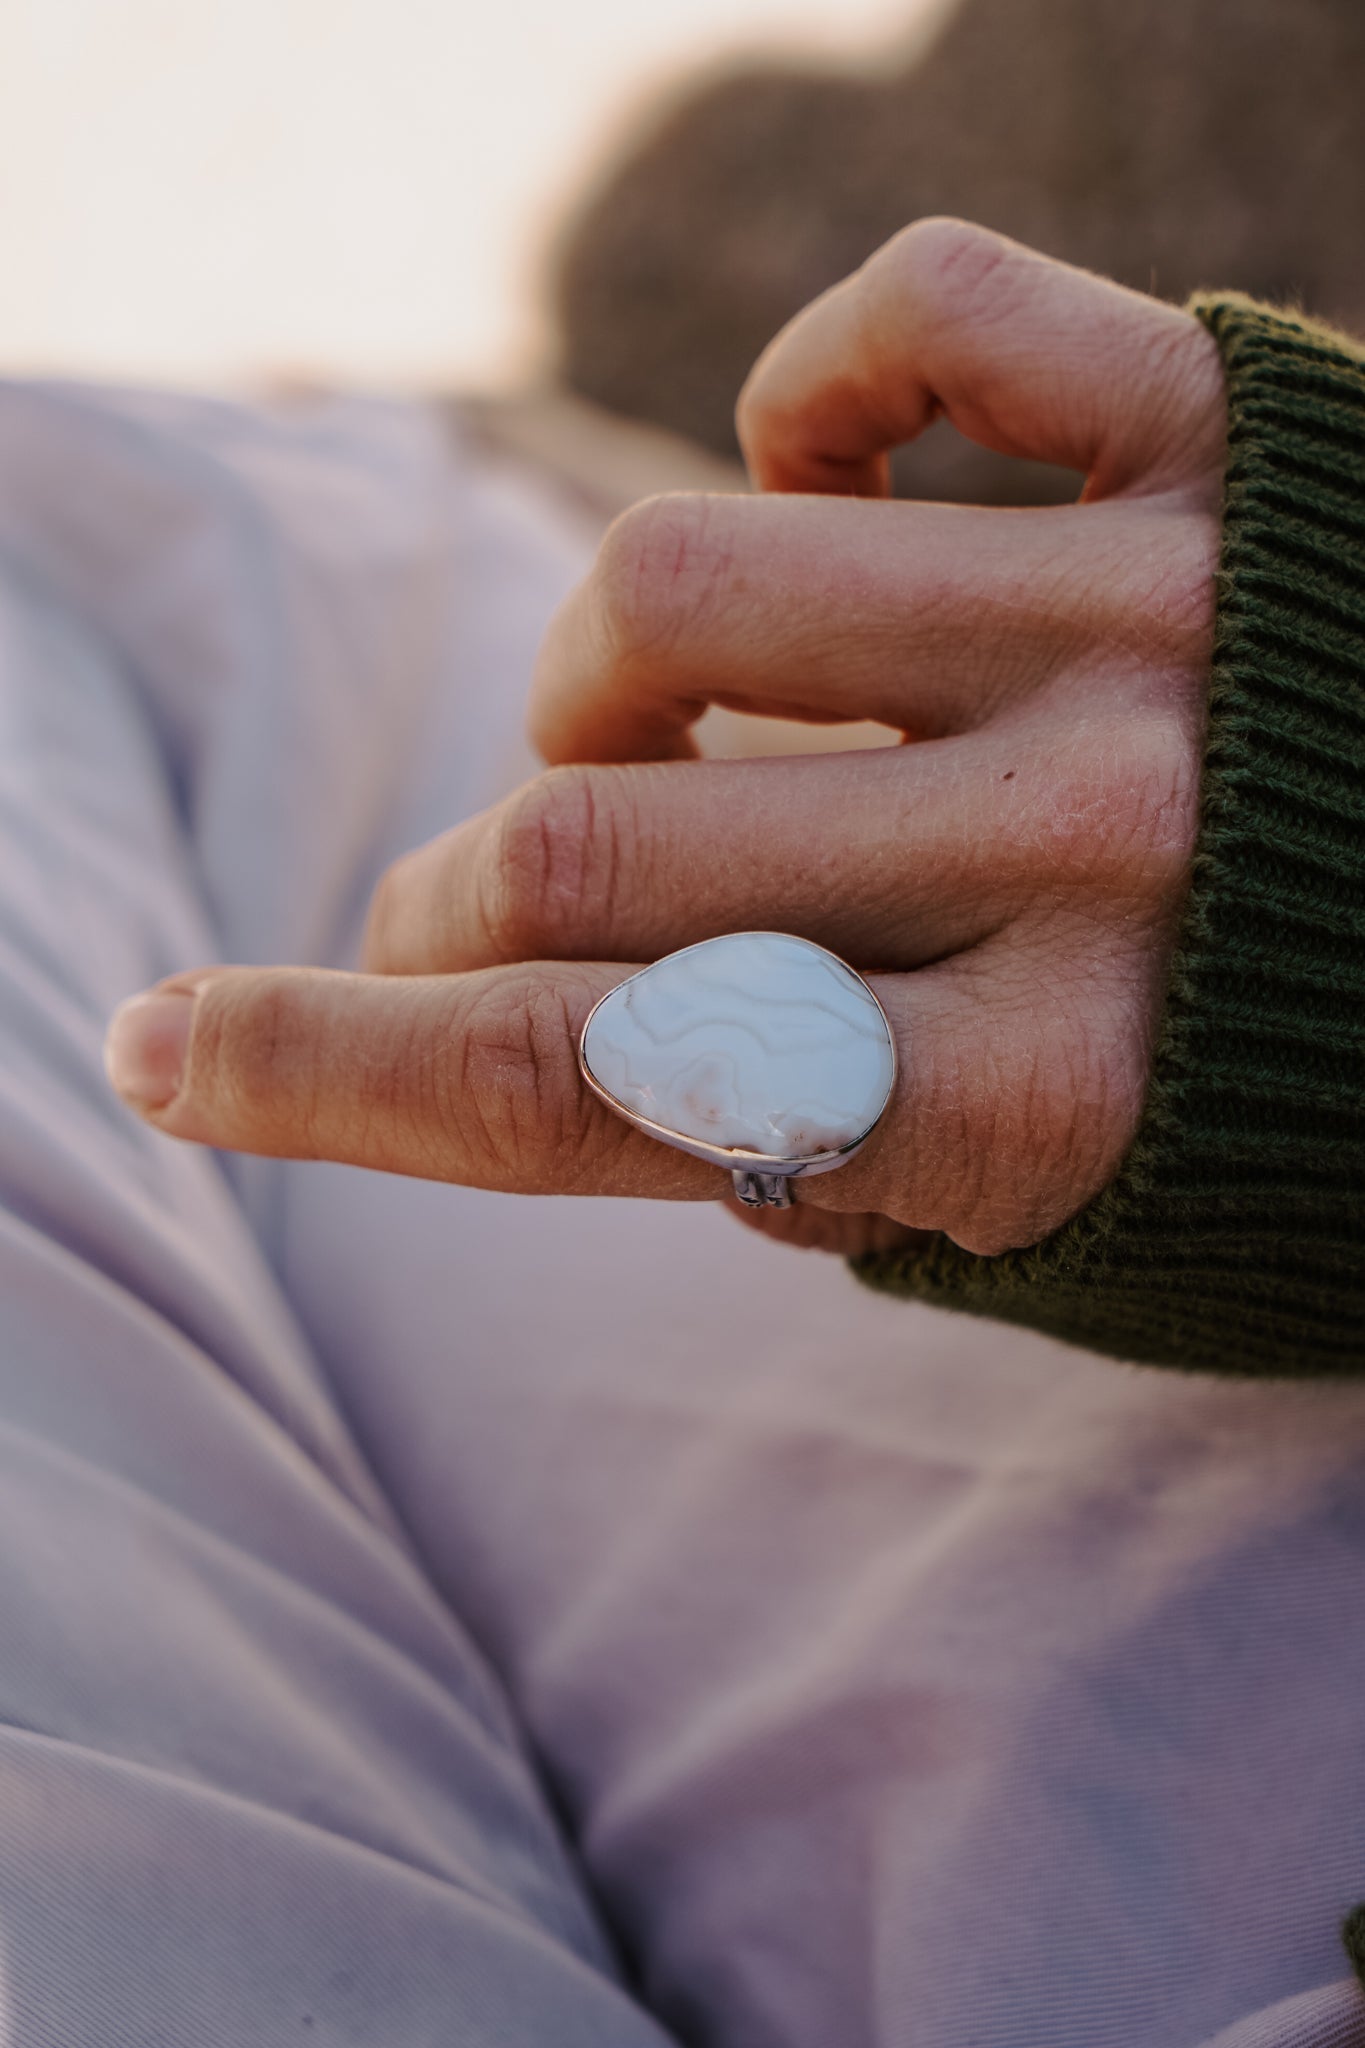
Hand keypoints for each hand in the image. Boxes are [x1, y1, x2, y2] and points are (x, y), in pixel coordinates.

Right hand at [105, 220, 1225, 1257]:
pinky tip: (816, 489)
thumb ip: (803, 1122)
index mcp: (1045, 1108)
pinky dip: (800, 392)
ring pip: (677, 580)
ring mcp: (1157, 627)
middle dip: (442, 904)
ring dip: (592, 682)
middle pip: (578, 844)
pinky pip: (909, 321)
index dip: (321, 1077)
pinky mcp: (1228, 440)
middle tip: (461, 920)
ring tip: (657, 736)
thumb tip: (550, 992)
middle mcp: (1095, 854)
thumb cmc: (1296, 1118)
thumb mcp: (1053, 1208)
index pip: (579, 1085)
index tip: (169, 1048)